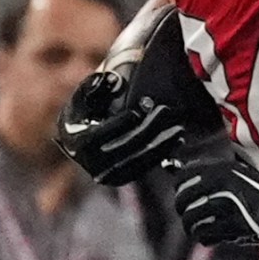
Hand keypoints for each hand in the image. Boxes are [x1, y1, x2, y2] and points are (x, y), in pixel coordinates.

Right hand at [56, 70, 190, 187]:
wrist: (80, 137)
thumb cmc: (84, 111)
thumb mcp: (84, 95)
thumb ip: (95, 85)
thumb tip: (112, 80)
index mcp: (80, 144)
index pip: (101, 135)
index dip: (119, 124)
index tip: (137, 111)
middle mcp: (93, 164)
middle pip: (125, 147)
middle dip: (148, 129)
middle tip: (165, 111)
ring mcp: (108, 175)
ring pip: (138, 161)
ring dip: (161, 145)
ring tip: (178, 129)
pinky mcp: (122, 179)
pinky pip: (145, 169)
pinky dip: (162, 155)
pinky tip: (177, 141)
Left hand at [172, 134, 258, 245]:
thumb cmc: (251, 190)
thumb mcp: (232, 172)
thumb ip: (204, 171)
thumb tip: (171, 169)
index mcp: (222, 169)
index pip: (184, 177)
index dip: (179, 187)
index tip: (182, 194)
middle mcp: (225, 185)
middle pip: (183, 199)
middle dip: (182, 209)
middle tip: (187, 213)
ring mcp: (230, 207)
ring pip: (191, 219)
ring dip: (191, 226)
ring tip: (197, 227)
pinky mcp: (234, 227)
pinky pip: (205, 235)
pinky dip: (203, 238)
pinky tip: (209, 235)